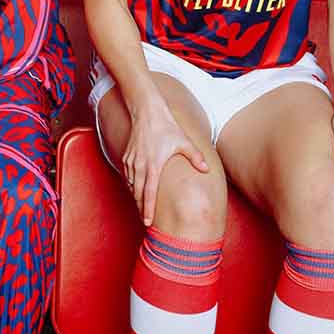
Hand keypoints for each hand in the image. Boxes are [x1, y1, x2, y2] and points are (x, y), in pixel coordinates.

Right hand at [123, 104, 208, 226]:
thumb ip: (195, 157)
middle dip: (141, 208)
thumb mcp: (184, 142)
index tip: (147, 222)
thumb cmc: (166, 127)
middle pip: (137, 194)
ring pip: (131, 185)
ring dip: (136, 196)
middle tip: (145, 221)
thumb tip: (207, 169)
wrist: (147, 112)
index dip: (147, 209)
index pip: (148, 194)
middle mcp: (139, 166)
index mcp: (153, 166)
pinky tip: (136, 188)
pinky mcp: (127, 156)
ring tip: (141, 207)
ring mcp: (131, 161)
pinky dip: (131, 184)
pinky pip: (128, 175)